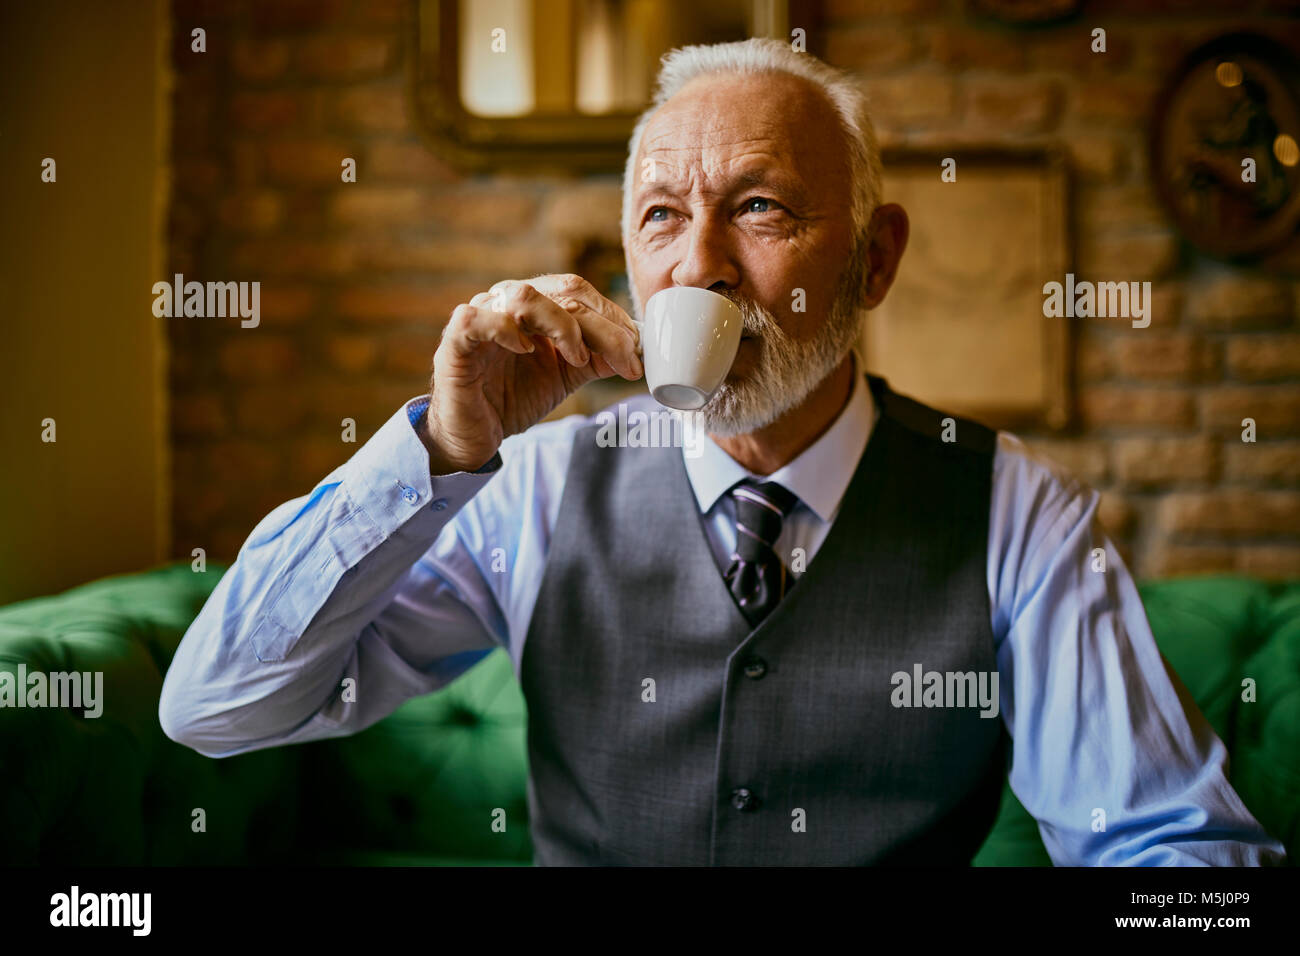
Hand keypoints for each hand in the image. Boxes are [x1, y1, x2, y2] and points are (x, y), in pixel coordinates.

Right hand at [421, 274, 642, 473]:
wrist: (476, 434)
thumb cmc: (514, 398)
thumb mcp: (566, 376)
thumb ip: (597, 357)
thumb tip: (636, 347)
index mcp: (535, 304)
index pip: (579, 292)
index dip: (613, 317)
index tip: (636, 352)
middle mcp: (507, 302)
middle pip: (562, 292)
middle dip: (602, 327)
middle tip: (624, 359)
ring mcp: (481, 316)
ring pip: (525, 297)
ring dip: (561, 325)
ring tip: (577, 359)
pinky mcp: (455, 341)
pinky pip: (477, 319)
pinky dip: (505, 330)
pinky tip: (526, 351)